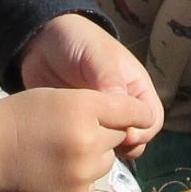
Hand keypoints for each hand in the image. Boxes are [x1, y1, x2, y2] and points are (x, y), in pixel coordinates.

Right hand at [0, 86, 143, 191]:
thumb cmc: (18, 117)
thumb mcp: (56, 97)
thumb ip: (93, 107)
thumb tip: (128, 125)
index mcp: (83, 108)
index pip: (132, 112)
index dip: (138, 115)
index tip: (139, 119)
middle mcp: (89, 140)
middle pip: (119, 138)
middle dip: (104, 135)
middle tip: (75, 133)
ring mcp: (83, 172)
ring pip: (106, 162)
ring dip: (93, 157)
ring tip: (61, 153)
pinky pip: (91, 184)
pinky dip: (80, 179)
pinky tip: (55, 172)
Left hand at [18, 13, 160, 157]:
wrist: (39, 42)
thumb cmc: (76, 41)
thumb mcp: (97, 54)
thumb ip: (111, 80)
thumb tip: (124, 114)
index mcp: (135, 88)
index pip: (152, 119)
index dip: (142, 130)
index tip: (123, 132)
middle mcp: (121, 107)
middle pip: (137, 138)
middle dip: (124, 145)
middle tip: (102, 143)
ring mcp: (100, 119)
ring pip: (113, 146)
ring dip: (103, 151)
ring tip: (85, 144)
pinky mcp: (79, 126)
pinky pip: (87, 146)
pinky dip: (83, 150)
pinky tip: (70, 145)